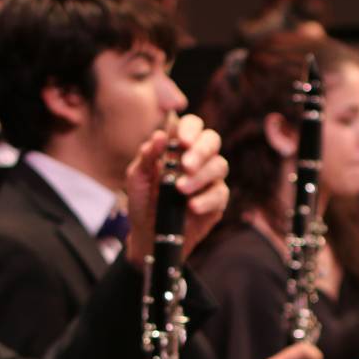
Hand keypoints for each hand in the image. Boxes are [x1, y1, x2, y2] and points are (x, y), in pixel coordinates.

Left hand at [125, 114, 229, 262]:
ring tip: (180, 190)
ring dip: (200, 177)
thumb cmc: (143, 199)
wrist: (148, 232)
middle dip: (200, 151)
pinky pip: (220, 194)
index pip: (193, 125)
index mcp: (179, 146)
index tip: (182, 141)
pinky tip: (192, 206)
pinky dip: (206, 200)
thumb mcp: (137, 177)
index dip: (191, 128)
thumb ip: (147, 156)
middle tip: (186, 165)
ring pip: (219, 166)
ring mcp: (210, 178)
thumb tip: (159, 136)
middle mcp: (199, 158)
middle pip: (212, 140)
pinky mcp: (217, 200)